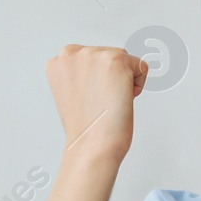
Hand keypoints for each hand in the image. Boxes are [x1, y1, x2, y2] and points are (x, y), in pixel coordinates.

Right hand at [45, 45, 148, 165]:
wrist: (91, 147)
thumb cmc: (85, 129)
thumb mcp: (72, 93)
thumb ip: (81, 74)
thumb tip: (102, 68)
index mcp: (58, 61)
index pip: (92, 60)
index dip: (96, 84)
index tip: (88, 101)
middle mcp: (71, 53)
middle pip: (109, 56)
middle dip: (111, 80)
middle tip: (98, 104)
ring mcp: (93, 54)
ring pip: (126, 62)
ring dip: (123, 83)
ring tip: (107, 102)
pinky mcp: (115, 59)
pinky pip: (142, 67)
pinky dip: (138, 86)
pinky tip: (120, 100)